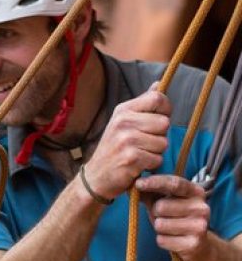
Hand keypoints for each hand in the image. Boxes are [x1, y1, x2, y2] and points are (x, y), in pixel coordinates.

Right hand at [84, 84, 170, 199]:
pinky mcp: (132, 158)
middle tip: (143, 143)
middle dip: (159, 136)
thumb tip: (158, 84)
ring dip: (155, 152)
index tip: (156, 120)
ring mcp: (126, 140)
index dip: (165, 110)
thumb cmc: (114, 148)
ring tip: (138, 154)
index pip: (157, 99)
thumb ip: (143, 104)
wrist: (96, 176)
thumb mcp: (123, 122)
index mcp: (123, 110)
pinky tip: (136, 165)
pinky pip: (158, 159)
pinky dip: (150, 165)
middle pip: (164, 123)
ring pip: (163, 143)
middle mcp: (123, 122)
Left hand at [136, 174, 210, 260]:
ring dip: (158, 227)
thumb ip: (151, 191)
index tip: (138, 184)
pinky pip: (162, 240)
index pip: (174, 183)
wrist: (197, 245)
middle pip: (161, 206)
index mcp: (196, 192)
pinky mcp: (194, 244)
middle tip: (165, 216)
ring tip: (170, 228)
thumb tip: (132, 185)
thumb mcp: (165, 200)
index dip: (154, 182)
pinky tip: (173, 239)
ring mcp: (200, 226)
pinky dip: (162, 240)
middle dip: (155, 212)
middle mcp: (202, 208)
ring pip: (160, 224)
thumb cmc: (175, 217)